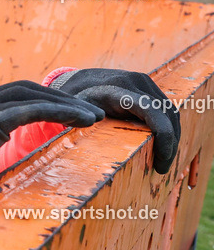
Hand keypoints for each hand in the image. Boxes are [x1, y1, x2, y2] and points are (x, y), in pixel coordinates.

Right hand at [0, 81, 103, 207]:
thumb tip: (11, 164)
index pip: (11, 95)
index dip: (44, 100)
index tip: (71, 113)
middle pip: (24, 89)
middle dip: (61, 98)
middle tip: (91, 112)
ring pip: (30, 95)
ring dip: (66, 104)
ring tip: (93, 117)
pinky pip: (28, 110)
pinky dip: (57, 112)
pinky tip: (79, 121)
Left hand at [51, 69, 180, 172]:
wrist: (80, 81)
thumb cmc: (76, 103)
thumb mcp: (76, 115)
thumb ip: (83, 127)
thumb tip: (91, 149)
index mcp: (116, 91)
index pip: (151, 110)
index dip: (163, 134)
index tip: (162, 158)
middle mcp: (135, 82)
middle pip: (166, 114)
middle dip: (169, 143)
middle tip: (161, 168)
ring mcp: (145, 82)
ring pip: (170, 112)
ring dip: (172, 136)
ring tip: (163, 160)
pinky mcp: (150, 86)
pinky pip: (166, 108)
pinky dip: (168, 127)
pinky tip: (163, 146)